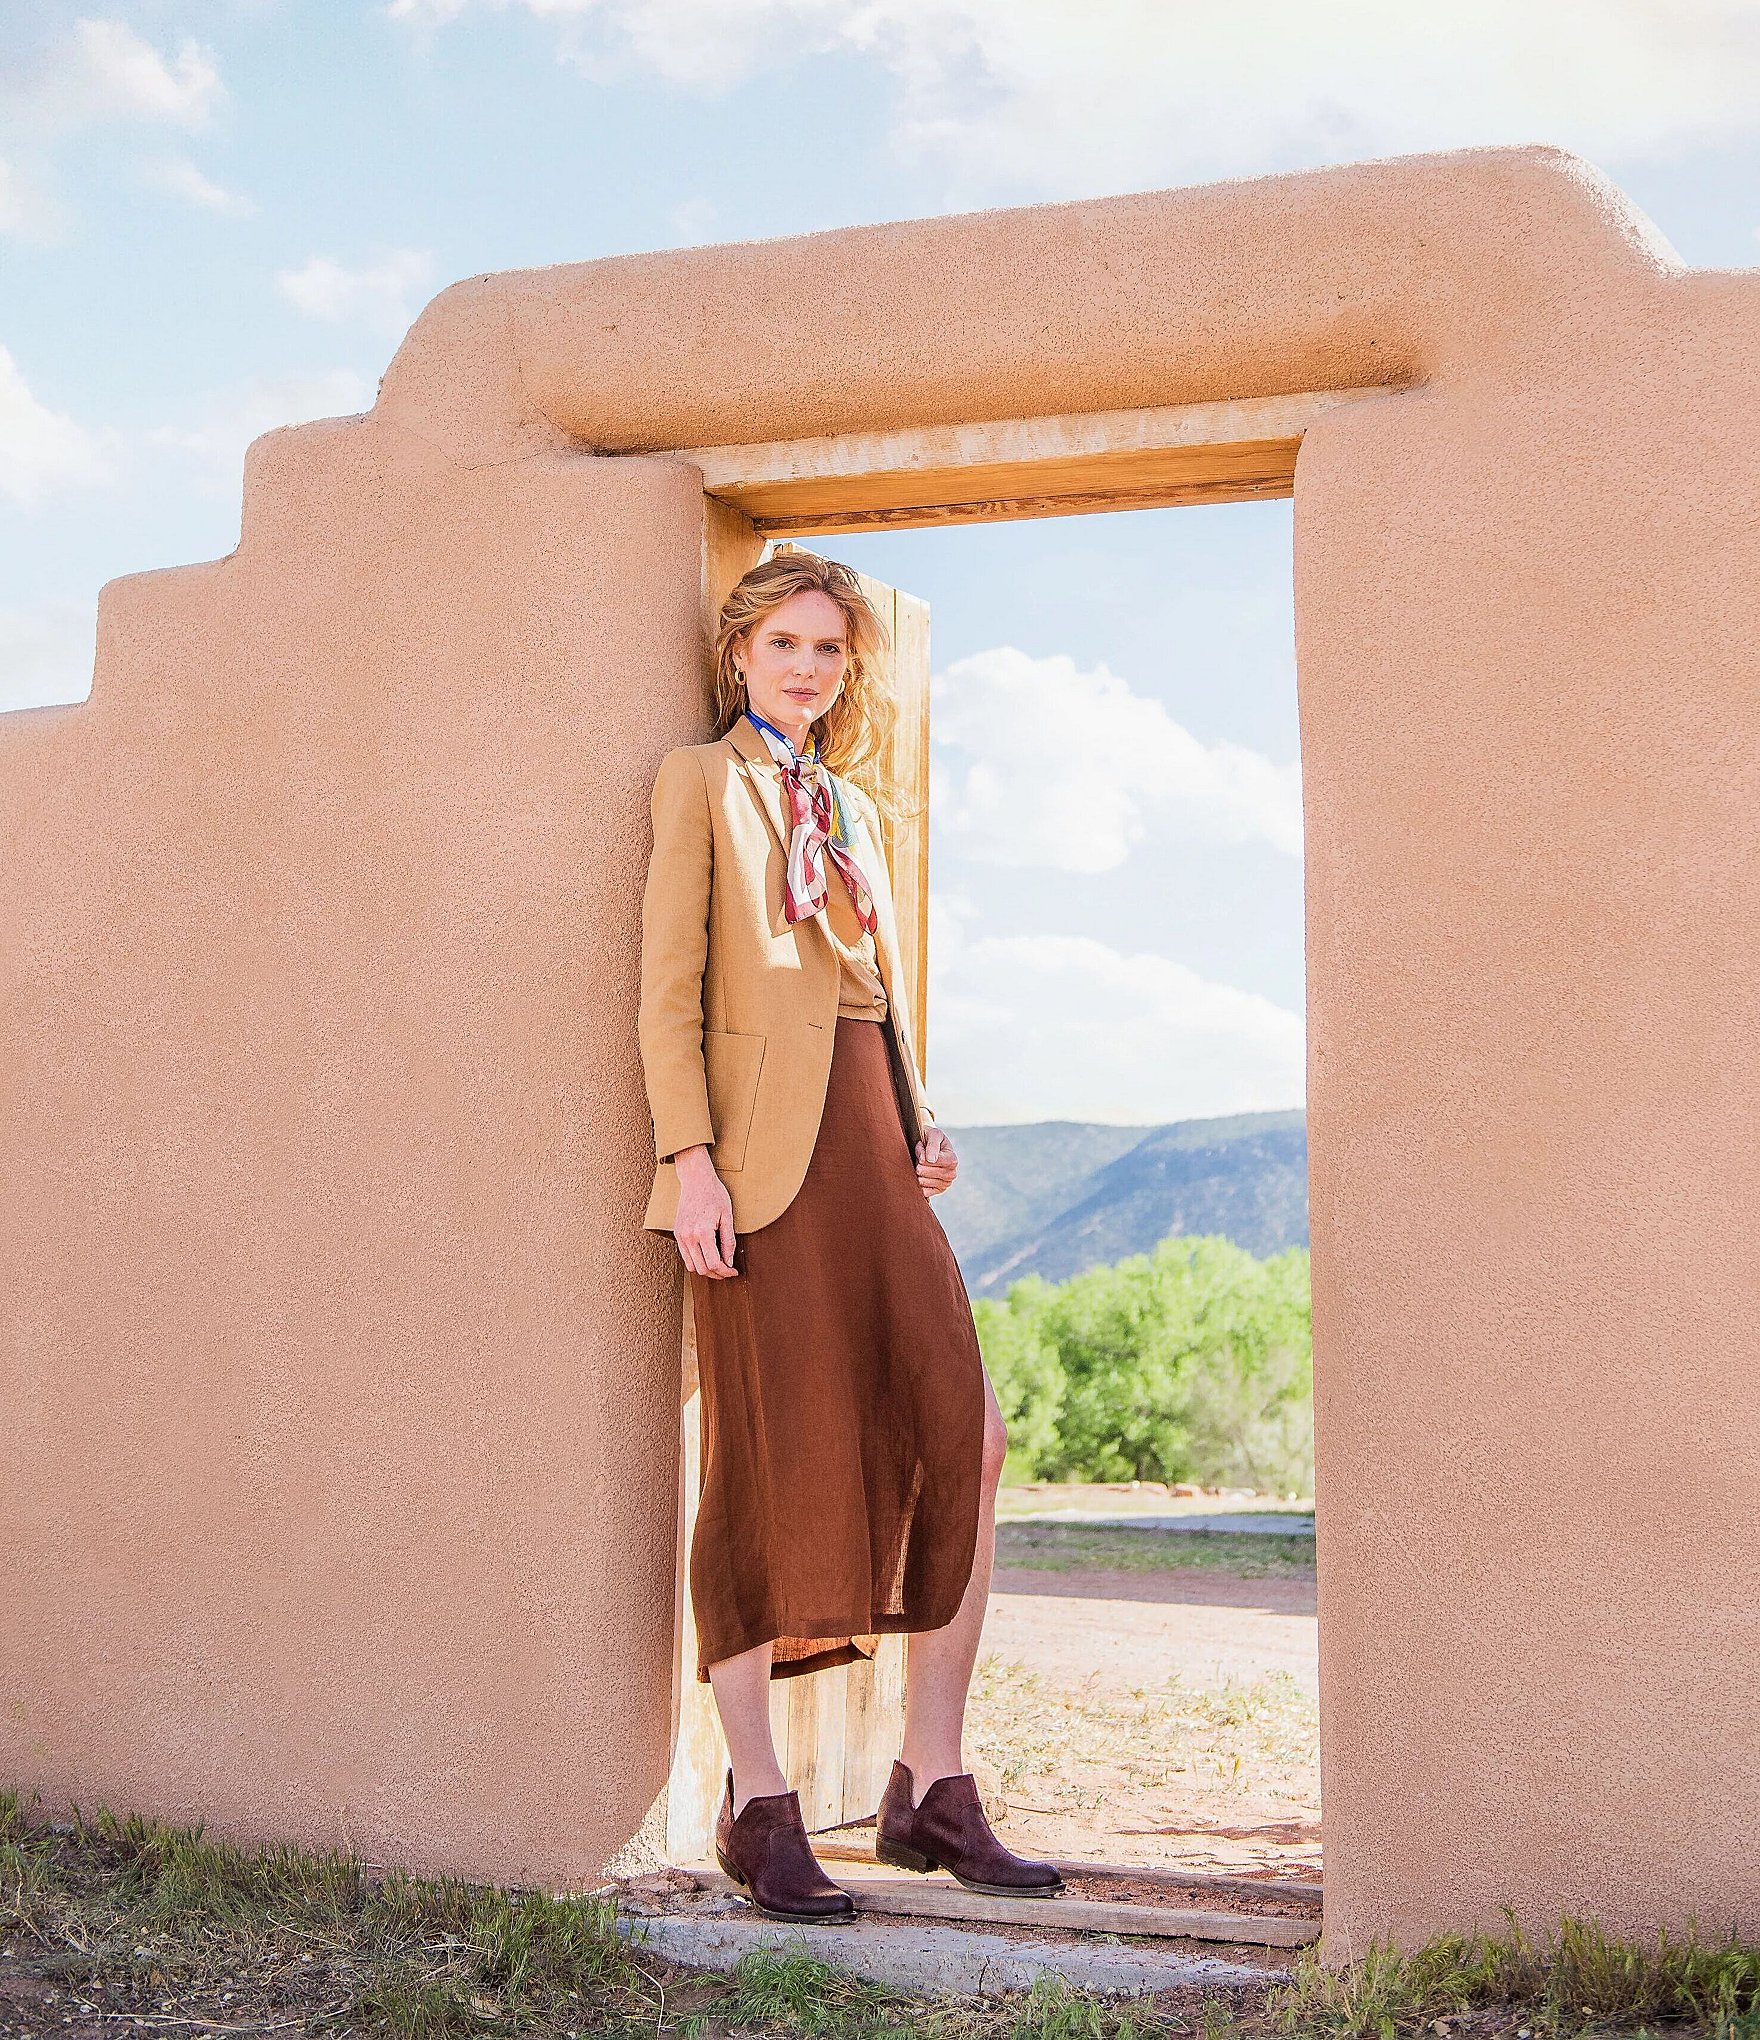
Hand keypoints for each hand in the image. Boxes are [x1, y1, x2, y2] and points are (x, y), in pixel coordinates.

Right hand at [672, 1145, 738, 1276]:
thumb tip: (728, 1262)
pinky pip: (685, 1256)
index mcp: (703, 1232)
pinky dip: (696, 1261)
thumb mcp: (727, 1216)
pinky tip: (707, 1256)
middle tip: (728, 1270)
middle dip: (716, 1273)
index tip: (733, 1272)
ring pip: (691, 1266)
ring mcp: (680, 1236)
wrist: (696, 1180)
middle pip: (702, 1268)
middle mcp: (688, 1236)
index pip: (714, 1263)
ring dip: (705, 1269)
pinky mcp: (677, 1233)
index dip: (725, 1272)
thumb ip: (728, 1241)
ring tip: (718, 1264)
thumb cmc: (714, 1194)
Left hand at [914, 1124, 957, 1197]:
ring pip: (922, 1181)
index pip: (931, 1161)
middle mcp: (951, 1174)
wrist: (927, 1143)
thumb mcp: (933, 1133)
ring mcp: (945, 1184)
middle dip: (918, 1162)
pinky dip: (917, 1182)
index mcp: (952, 1160)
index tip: (921, 1145)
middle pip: (925, 1172)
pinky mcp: (937, 1191)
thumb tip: (931, 1160)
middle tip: (920, 1155)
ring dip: (917, 1171)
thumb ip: (932, 1144)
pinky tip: (922, 1174)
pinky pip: (922, 1191)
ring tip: (921, 1163)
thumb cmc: (930, 1137)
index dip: (922, 1153)